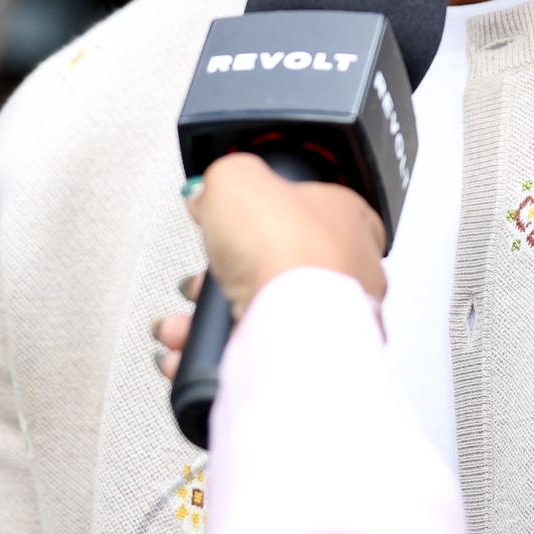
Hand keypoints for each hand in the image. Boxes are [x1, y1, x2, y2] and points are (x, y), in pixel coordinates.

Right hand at [152, 152, 387, 377]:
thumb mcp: (238, 180)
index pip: (304, 208)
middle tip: (203, 277)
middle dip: (225, 274)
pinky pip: (255, 350)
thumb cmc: (286, 250)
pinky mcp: (308, 354)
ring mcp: (330, 316)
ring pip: (262, 311)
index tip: (228, 222)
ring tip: (185, 320)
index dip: (259, 215)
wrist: (293, 324)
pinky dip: (217, 350)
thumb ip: (225, 179)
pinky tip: (193, 346)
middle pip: (275, 264)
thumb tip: (211, 192)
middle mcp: (347, 269)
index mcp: (347, 216)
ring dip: (212, 315)